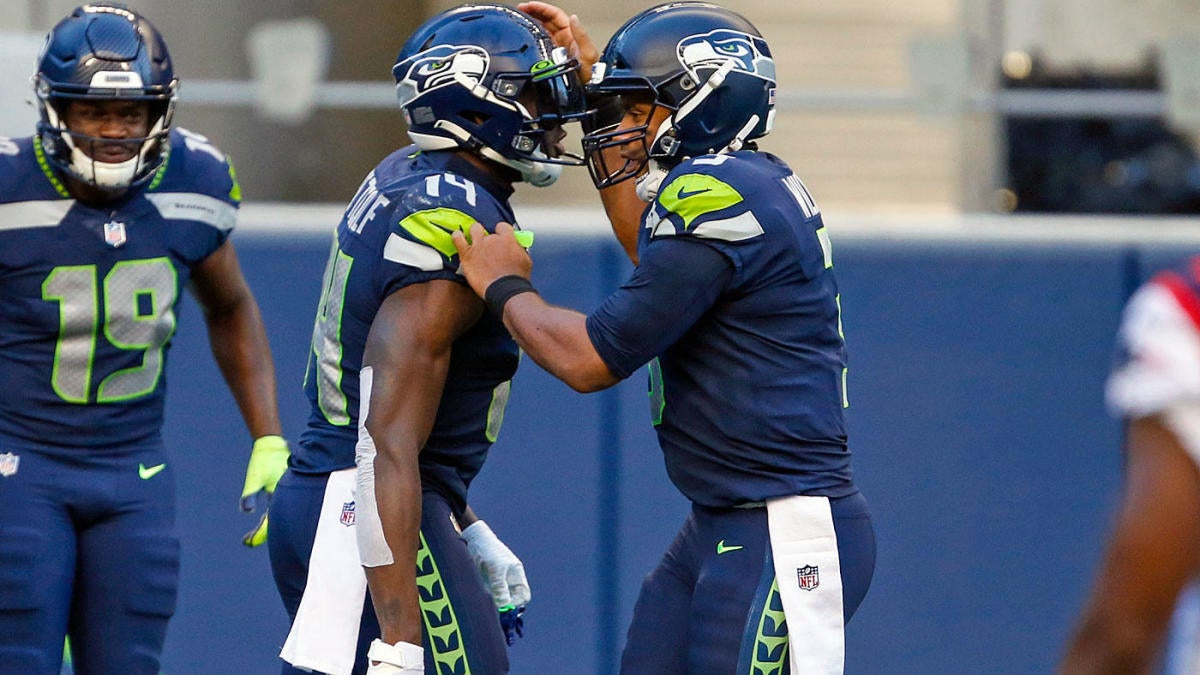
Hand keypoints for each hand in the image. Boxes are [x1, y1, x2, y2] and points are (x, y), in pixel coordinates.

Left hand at [240, 435, 289, 546]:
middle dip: (261, 534)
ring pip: (278, 516)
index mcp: (280, 495)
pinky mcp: (284, 491)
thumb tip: (246, 510)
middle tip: (247, 541)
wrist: (273, 445)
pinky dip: (270, 517)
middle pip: (275, 523)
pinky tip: (262, 518)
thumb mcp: (254, 477)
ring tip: (252, 535)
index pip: (270, 523)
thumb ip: (250, 494)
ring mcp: (287, 494)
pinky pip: (279, 508)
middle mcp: (287, 496)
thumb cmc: (264, 460)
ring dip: (265, 527)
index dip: (259, 534)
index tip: (247, 542)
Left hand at [451, 222, 532, 298]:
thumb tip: (517, 247)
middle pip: (488, 230)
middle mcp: (493, 239)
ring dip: (474, 232)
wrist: (505, 290)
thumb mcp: (526, 261)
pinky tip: (457, 236)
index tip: (500, 237)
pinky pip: (458, 239)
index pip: (503, 227)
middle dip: (488, 236)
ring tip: (472, 237)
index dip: (501, 231)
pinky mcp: (467, 255)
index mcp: (508, 239)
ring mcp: (479, 246)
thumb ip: (519, 250)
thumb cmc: (517, 279)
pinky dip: (457, 236)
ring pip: (474, 229)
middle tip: (488, 245)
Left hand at [461, 520, 530, 637]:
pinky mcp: (482, 586)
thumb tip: (504, 606)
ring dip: (494, 609)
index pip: (523, 596)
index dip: (516, 604)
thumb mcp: (494, 568)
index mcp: (515, 576)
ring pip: (498, 603)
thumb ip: (499, 586)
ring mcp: (495, 585)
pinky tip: (479, 608)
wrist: (469, 539)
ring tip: (487, 614)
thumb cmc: (486, 549)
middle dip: (505, 611)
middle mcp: (507, 582)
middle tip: (496, 618)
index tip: (505, 609)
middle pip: (511, 602)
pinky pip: (486, 600)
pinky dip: (485, 605)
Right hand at [518, 2, 598, 80]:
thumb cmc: (592, 75)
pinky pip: (539, 43)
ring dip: (531, 22)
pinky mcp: (550, 58)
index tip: (529, 6)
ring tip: (519, 18)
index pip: (555, 15)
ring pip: (542, 30)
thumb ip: (581, 36)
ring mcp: (556, 48)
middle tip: (520, 9)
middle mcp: (563, 39)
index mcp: (571, 35)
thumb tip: (574, 18)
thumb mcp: (588, 54)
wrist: (589, 93)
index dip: (542, 8)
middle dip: (533, 12)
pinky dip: (531, 37)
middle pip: (546, 20)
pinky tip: (523, 35)